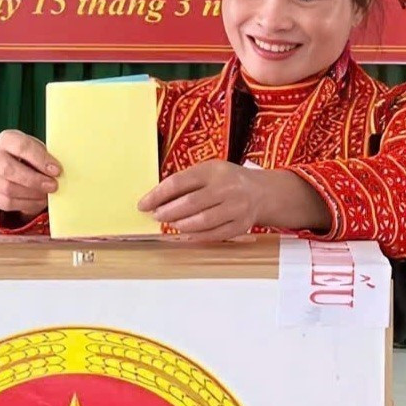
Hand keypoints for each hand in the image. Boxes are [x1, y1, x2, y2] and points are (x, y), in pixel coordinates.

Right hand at [0, 129, 61, 217]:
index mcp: (7, 139)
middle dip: (34, 180)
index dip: (40, 159)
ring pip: (8, 188)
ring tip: (48, 194)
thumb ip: (47, 158)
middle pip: (9, 169)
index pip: (21, 146)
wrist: (17, 168)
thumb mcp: (39, 150)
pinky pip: (8, 203)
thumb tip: (59, 172)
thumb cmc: (33, 157)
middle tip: (53, 186)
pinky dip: (27, 204)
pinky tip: (40, 201)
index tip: (57, 170)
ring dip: (32, 194)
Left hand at [140, 161, 260, 241]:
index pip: (178, 182)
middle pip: (189, 203)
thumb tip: (156, 199)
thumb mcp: (209, 171)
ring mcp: (236, 208)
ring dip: (180, 225)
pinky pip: (213, 234)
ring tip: (171, 224)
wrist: (262, 192)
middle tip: (156, 216)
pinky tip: (186, 233)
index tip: (143, 204)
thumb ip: (186, 182)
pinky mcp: (241, 225)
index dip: (157, 195)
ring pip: (202, 221)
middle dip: (167, 212)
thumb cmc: (229, 181)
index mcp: (214, 170)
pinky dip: (195, 236)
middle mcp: (227, 188)